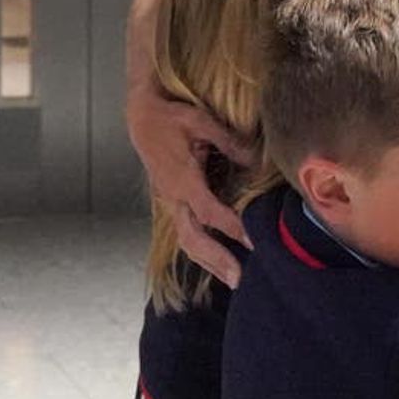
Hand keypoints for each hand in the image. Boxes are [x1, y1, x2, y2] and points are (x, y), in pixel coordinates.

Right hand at [126, 85, 257, 287]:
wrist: (140, 117)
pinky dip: (202, 251)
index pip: (208, 211)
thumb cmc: (171, 117)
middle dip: (216, 260)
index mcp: (181, 179)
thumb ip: (230, 142)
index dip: (231, 228)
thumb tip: (258, 160)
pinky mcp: (171, 203)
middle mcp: (173, 197)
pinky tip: (218, 262)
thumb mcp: (201, 122)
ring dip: (209, 263)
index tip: (254, 242)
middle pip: (192, 238)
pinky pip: (185, 232)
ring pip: (186, 240)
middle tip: (240, 280)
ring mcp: (169, 202)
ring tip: (233, 280)